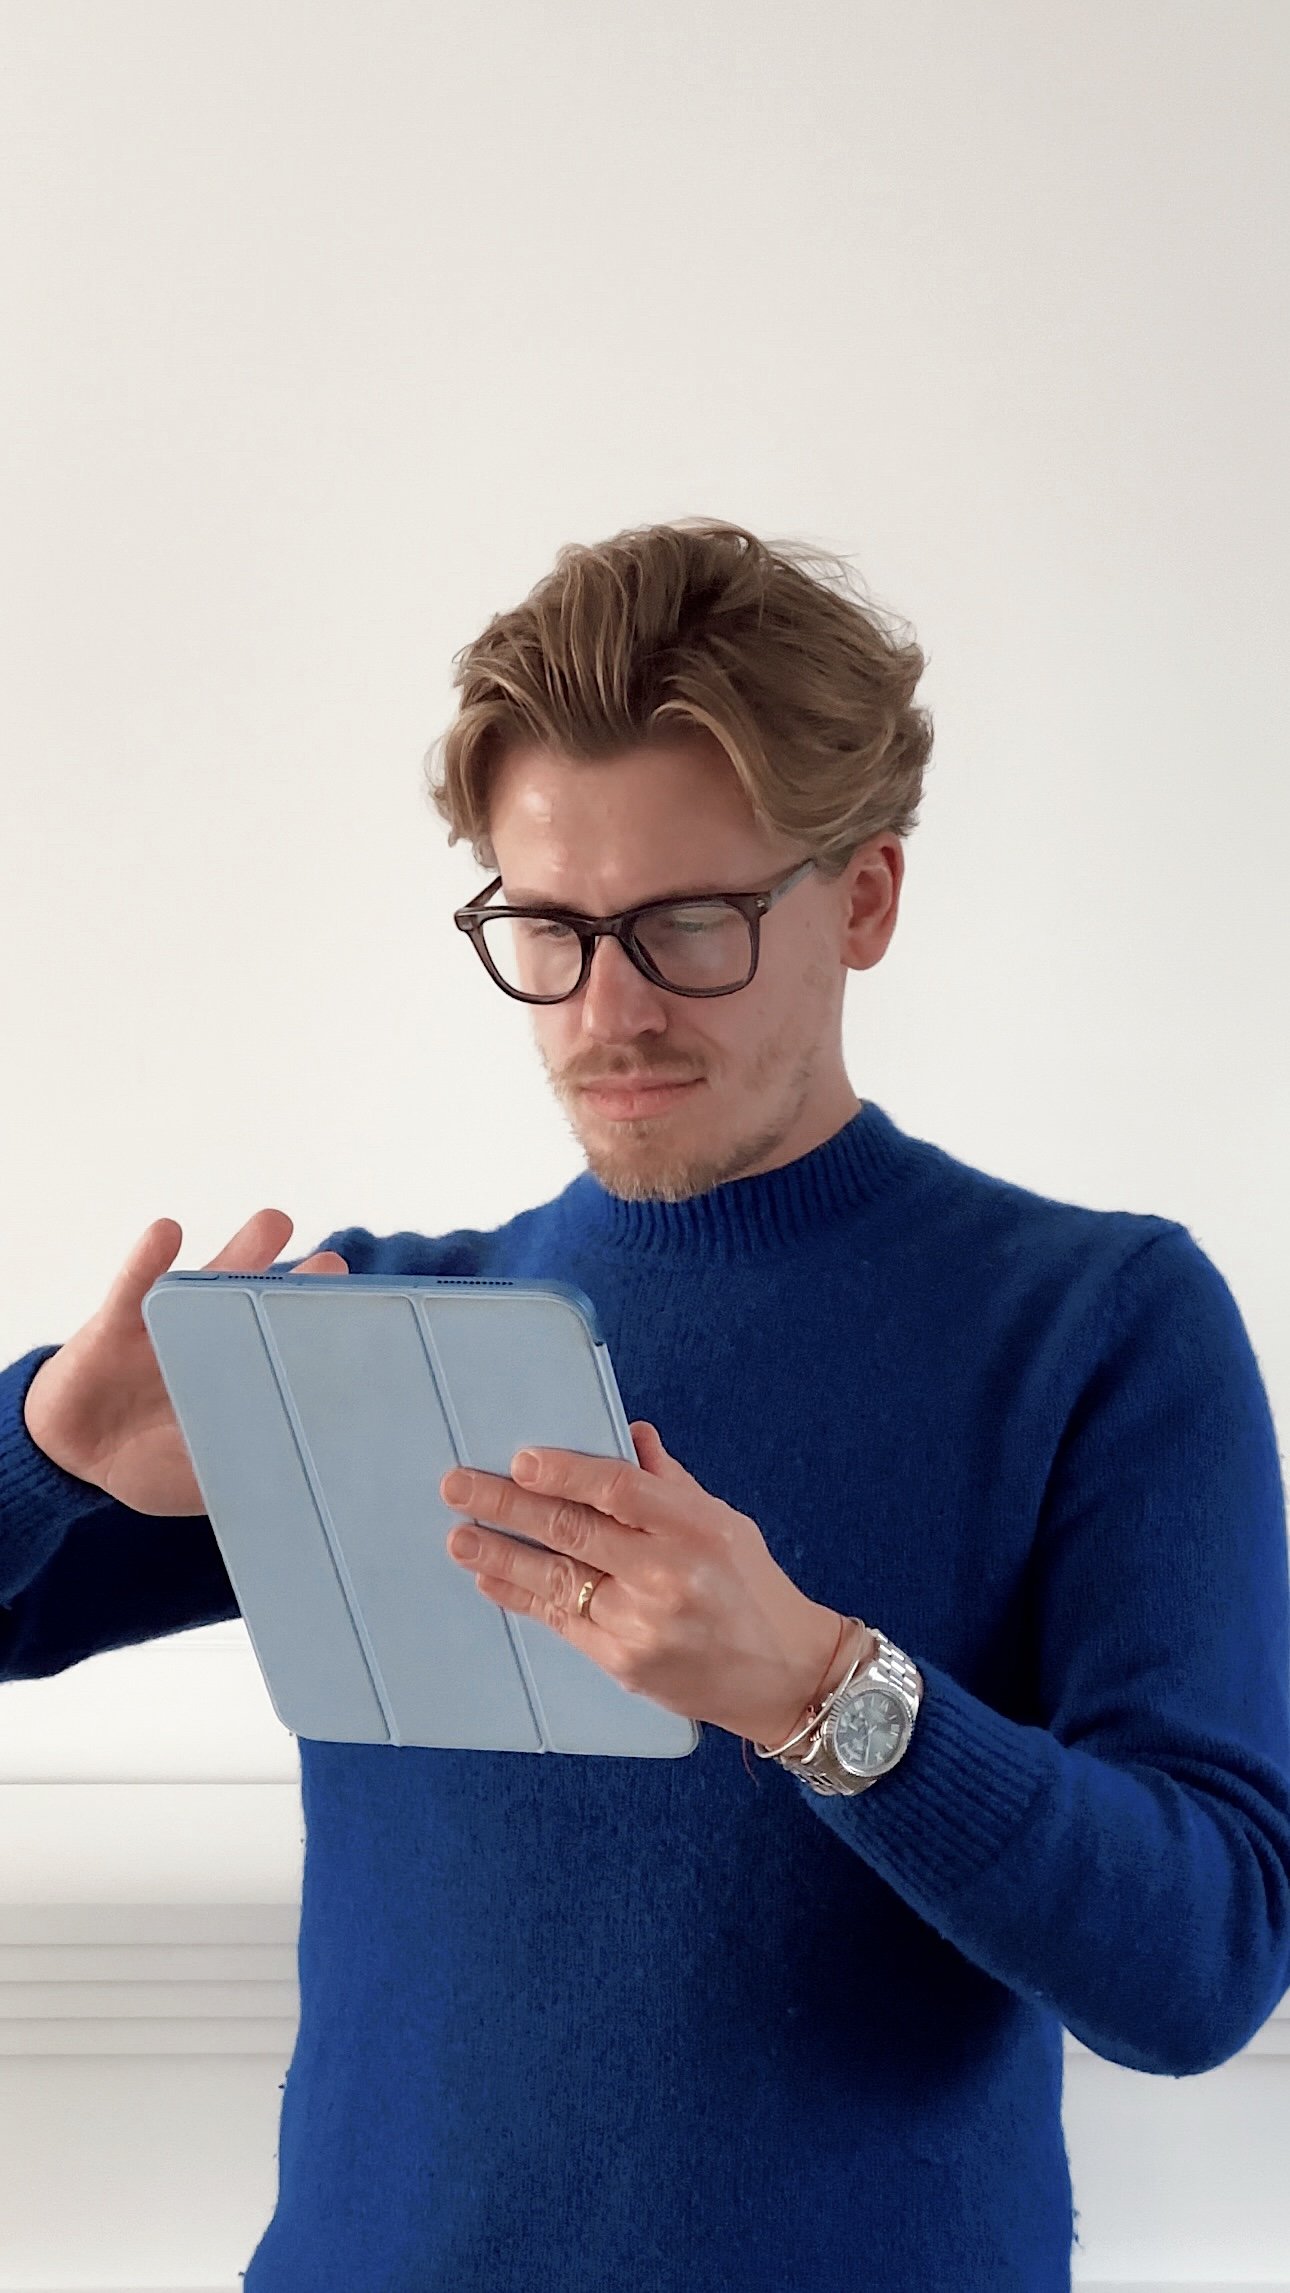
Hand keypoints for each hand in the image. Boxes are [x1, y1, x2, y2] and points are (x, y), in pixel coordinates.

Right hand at [22, 1209, 347, 1515]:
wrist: (73, 1454)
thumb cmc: (152, 1461)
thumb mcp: (206, 1479)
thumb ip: (248, 1473)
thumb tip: (306, 1490)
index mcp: (246, 1376)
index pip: (293, 1349)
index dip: (327, 1335)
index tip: (369, 1326)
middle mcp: (217, 1338)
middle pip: (267, 1303)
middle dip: (301, 1282)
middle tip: (335, 1266)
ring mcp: (170, 1325)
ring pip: (212, 1278)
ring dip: (244, 1248)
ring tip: (276, 1222)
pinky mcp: (117, 1323)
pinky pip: (134, 1286)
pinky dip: (148, 1260)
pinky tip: (168, 1232)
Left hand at [439, 1421, 853, 1745]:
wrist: (784, 1676)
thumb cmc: (753, 1589)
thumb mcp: (724, 1522)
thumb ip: (669, 1482)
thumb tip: (627, 1433)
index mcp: (696, 1527)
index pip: (618, 1489)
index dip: (565, 1471)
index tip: (520, 1460)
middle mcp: (666, 1574)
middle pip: (573, 1530)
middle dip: (507, 1506)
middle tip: (458, 1487)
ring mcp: (642, 1623)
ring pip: (556, 1579)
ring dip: (500, 1556)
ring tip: (459, 1536)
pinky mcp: (624, 1664)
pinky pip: (561, 1622)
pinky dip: (523, 1598)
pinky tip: (492, 1581)